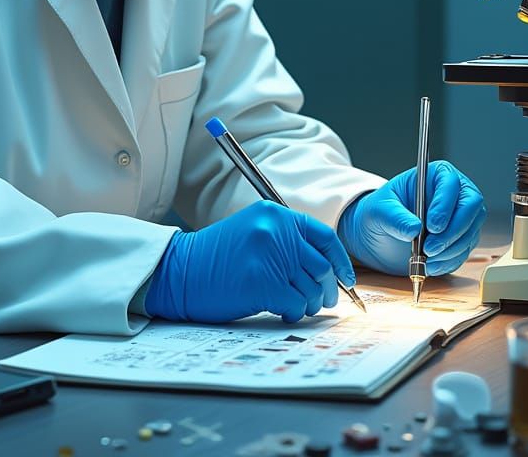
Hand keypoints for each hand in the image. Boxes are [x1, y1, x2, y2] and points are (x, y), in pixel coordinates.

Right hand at [144, 200, 356, 323]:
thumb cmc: (217, 258)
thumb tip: (328, 269)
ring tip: (298, 307)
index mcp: (275, 213)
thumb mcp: (254, 232)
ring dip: (310, 304)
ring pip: (312, 287)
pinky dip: (295, 312)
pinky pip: (296, 303)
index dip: (341, 261)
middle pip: (322, 265)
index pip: (324, 236)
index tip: (347, 279)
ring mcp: (268, 255)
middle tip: (324, 302)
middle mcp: (274, 230)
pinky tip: (284, 311)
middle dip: (329, 289)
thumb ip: (287, 240)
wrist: (180, 271)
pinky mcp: (262, 283)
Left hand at [337, 161, 486, 276]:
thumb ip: (394, 217)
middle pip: (471, 206)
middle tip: (430, 248)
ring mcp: (461, 217)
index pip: (450, 183)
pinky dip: (449, 261)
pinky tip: (430, 265)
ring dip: (450, 250)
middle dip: (453, 231)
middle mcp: (453, 193)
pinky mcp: (462, 239)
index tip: (432, 226)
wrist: (382, 235)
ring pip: (470, 231)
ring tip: (425, 259)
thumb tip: (413, 228)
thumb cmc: (381, 213)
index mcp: (434, 175)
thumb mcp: (378, 211)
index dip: (445, 204)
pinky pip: (465, 251)